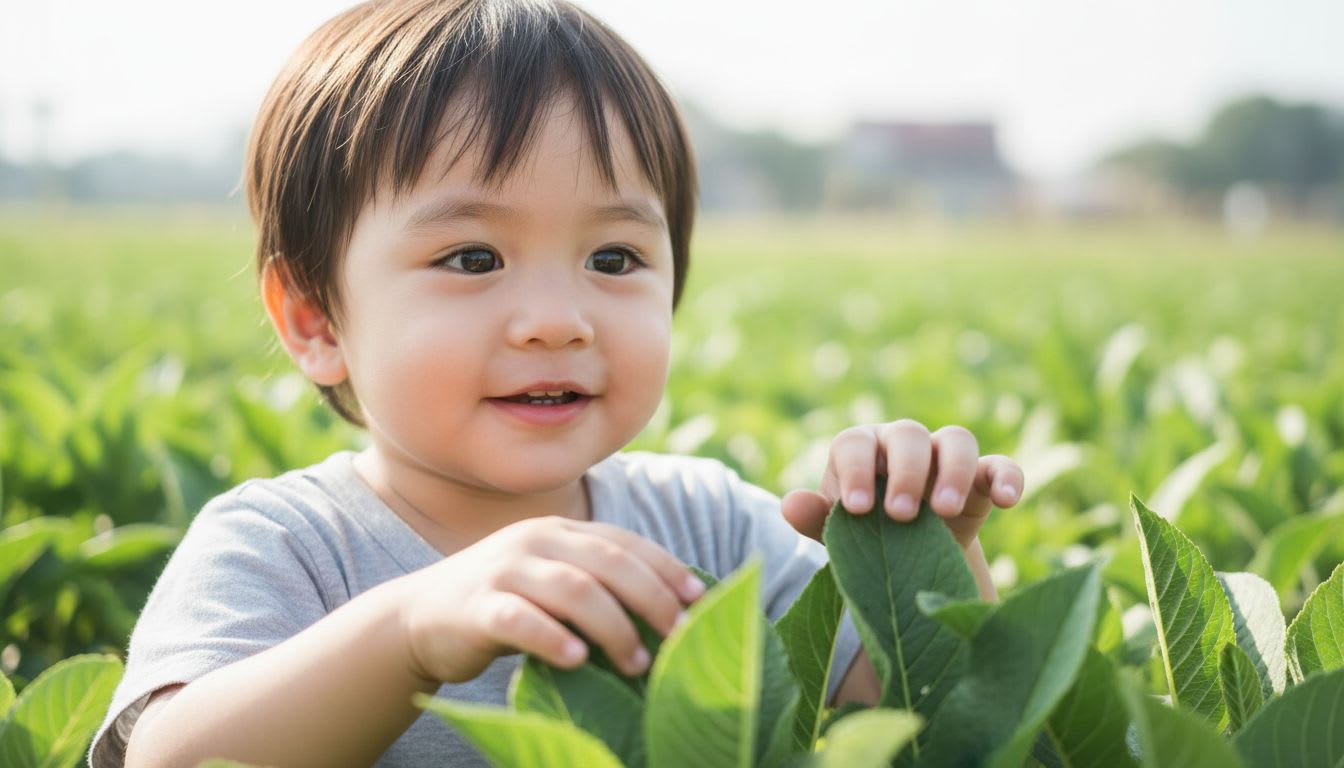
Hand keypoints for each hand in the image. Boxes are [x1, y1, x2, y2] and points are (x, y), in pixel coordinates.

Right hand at [392, 517, 703, 684]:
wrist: (418, 617)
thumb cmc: (504, 604)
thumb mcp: (553, 582)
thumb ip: (598, 584)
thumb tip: (671, 612)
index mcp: (561, 531)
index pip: (624, 542)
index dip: (666, 568)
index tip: (699, 601)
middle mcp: (535, 540)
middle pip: (608, 563)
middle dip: (651, 599)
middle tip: (681, 637)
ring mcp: (504, 571)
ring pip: (572, 589)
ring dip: (613, 627)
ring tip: (638, 663)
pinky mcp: (475, 607)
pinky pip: (519, 620)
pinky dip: (551, 638)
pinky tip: (577, 659)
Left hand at [781, 420, 1023, 548]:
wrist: (908, 565)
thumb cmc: (864, 540)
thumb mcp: (838, 536)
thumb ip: (817, 520)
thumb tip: (788, 504)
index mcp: (860, 450)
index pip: (854, 443)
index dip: (855, 470)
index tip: (857, 509)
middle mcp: (901, 444)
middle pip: (907, 435)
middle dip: (904, 472)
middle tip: (900, 515)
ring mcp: (944, 458)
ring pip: (955, 440)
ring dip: (951, 472)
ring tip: (942, 511)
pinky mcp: (980, 479)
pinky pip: (999, 466)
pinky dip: (1007, 476)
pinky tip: (1008, 500)